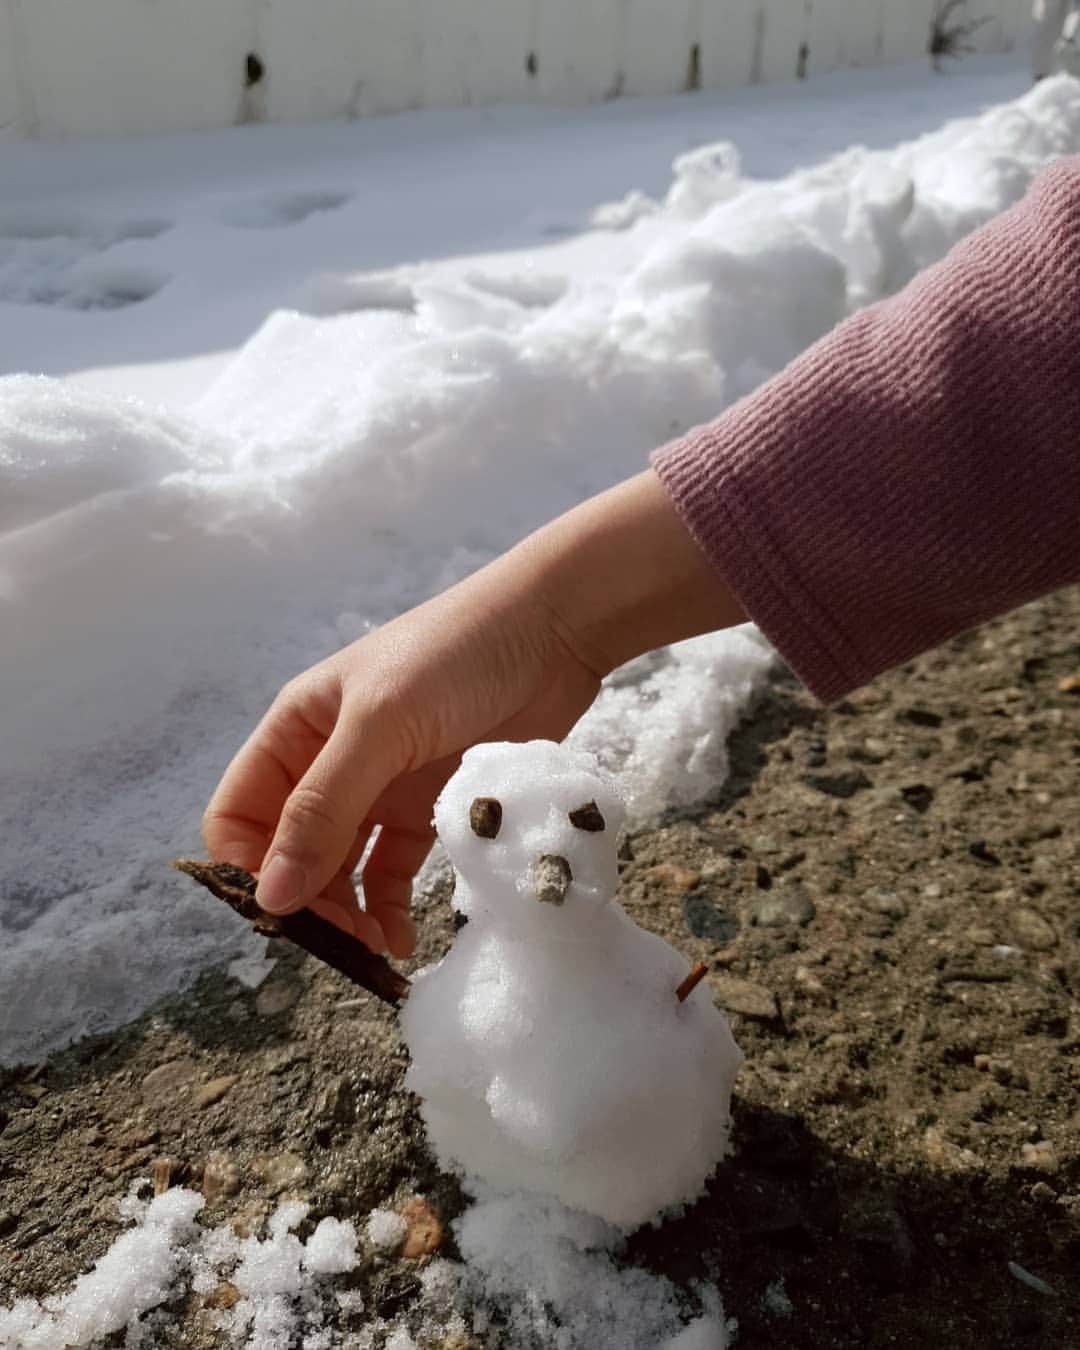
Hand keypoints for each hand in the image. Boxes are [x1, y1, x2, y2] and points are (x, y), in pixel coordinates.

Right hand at [201, 471, 742, 956]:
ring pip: (341, 869)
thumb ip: (324, 808)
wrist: (552, 631)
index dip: (248, 866)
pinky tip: (400, 938)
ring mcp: (380, 788)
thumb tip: (270, 895)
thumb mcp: (380, 725)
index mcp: (296, 731)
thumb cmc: (454, 657)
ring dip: (348, 914)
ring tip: (376, 948)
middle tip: (341, 943)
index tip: (283, 910)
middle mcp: (329, 763)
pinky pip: (394, 870)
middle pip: (290, 852)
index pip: (238, 814)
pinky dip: (390, 906)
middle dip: (305, 901)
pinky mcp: (430, 808)